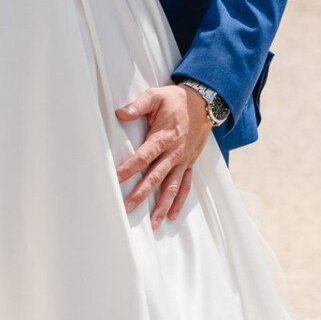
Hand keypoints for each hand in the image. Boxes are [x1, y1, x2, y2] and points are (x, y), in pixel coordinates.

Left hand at [115, 84, 212, 228]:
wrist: (204, 103)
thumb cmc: (176, 100)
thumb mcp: (156, 96)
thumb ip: (138, 105)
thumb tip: (120, 112)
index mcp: (163, 137)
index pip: (144, 156)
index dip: (129, 167)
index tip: (116, 178)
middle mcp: (174, 153)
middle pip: (155, 177)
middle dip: (141, 193)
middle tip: (127, 207)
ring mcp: (183, 161)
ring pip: (171, 187)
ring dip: (162, 205)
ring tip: (153, 223)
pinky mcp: (189, 164)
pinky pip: (185, 186)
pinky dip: (179, 201)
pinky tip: (172, 215)